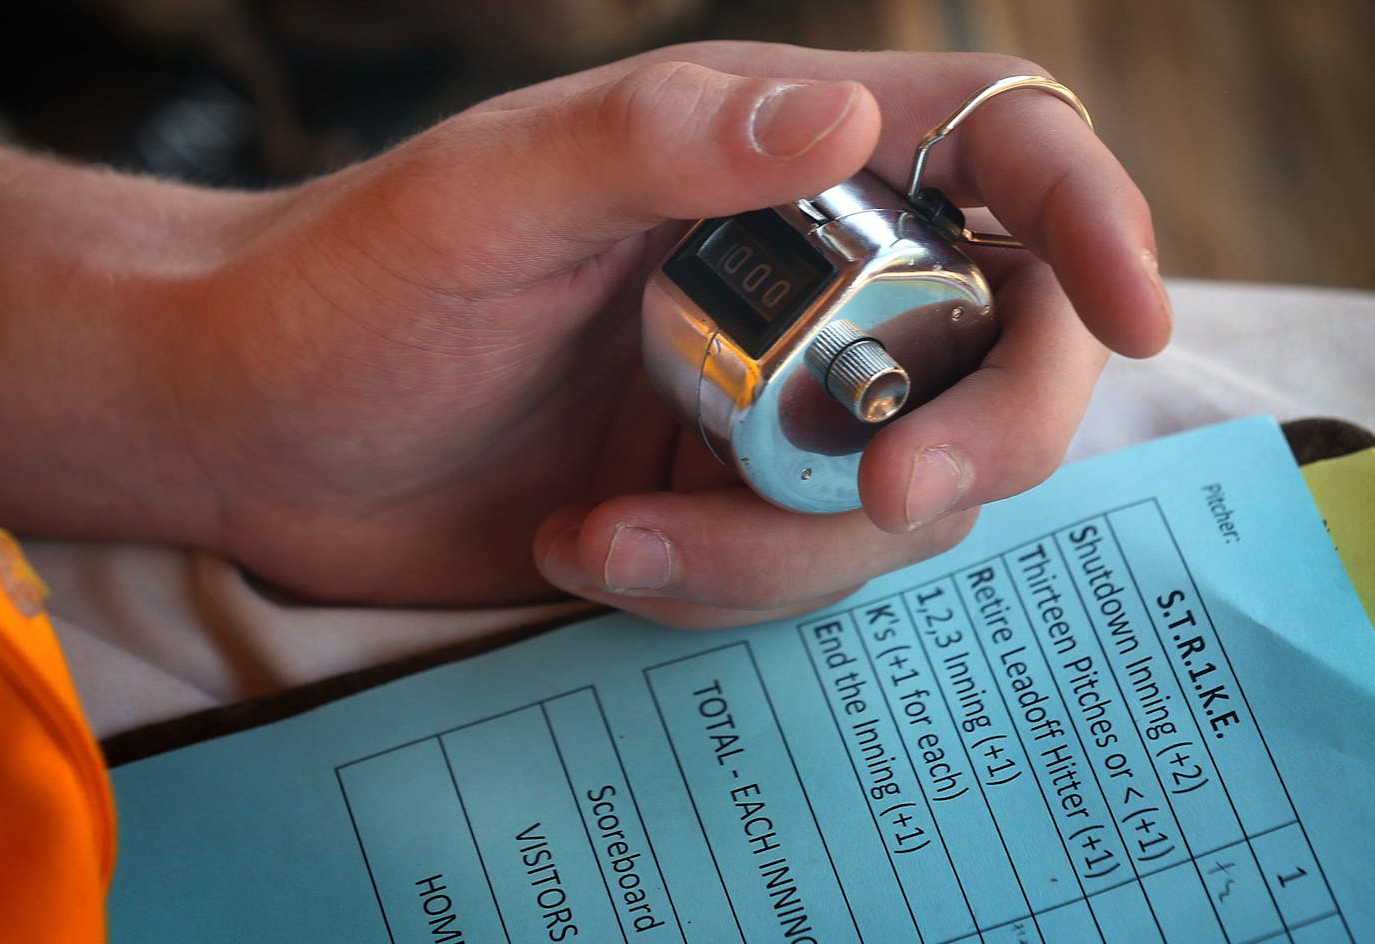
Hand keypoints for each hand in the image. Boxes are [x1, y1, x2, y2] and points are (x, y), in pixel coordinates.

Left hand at [0, 43, 1169, 627]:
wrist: (263, 426)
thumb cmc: (351, 282)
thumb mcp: (492, 194)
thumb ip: (661, 144)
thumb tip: (848, 113)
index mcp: (775, 155)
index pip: (1000, 151)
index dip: (1095, 216)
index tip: (1136, 308)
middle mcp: (806, 278)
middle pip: (1003, 351)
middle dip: (975, 438)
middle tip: (878, 492)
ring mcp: (777, 401)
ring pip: (903, 493)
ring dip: (785, 546)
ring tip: (617, 539)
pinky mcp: (732, 503)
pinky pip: (803, 569)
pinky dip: (721, 585)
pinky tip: (596, 554)